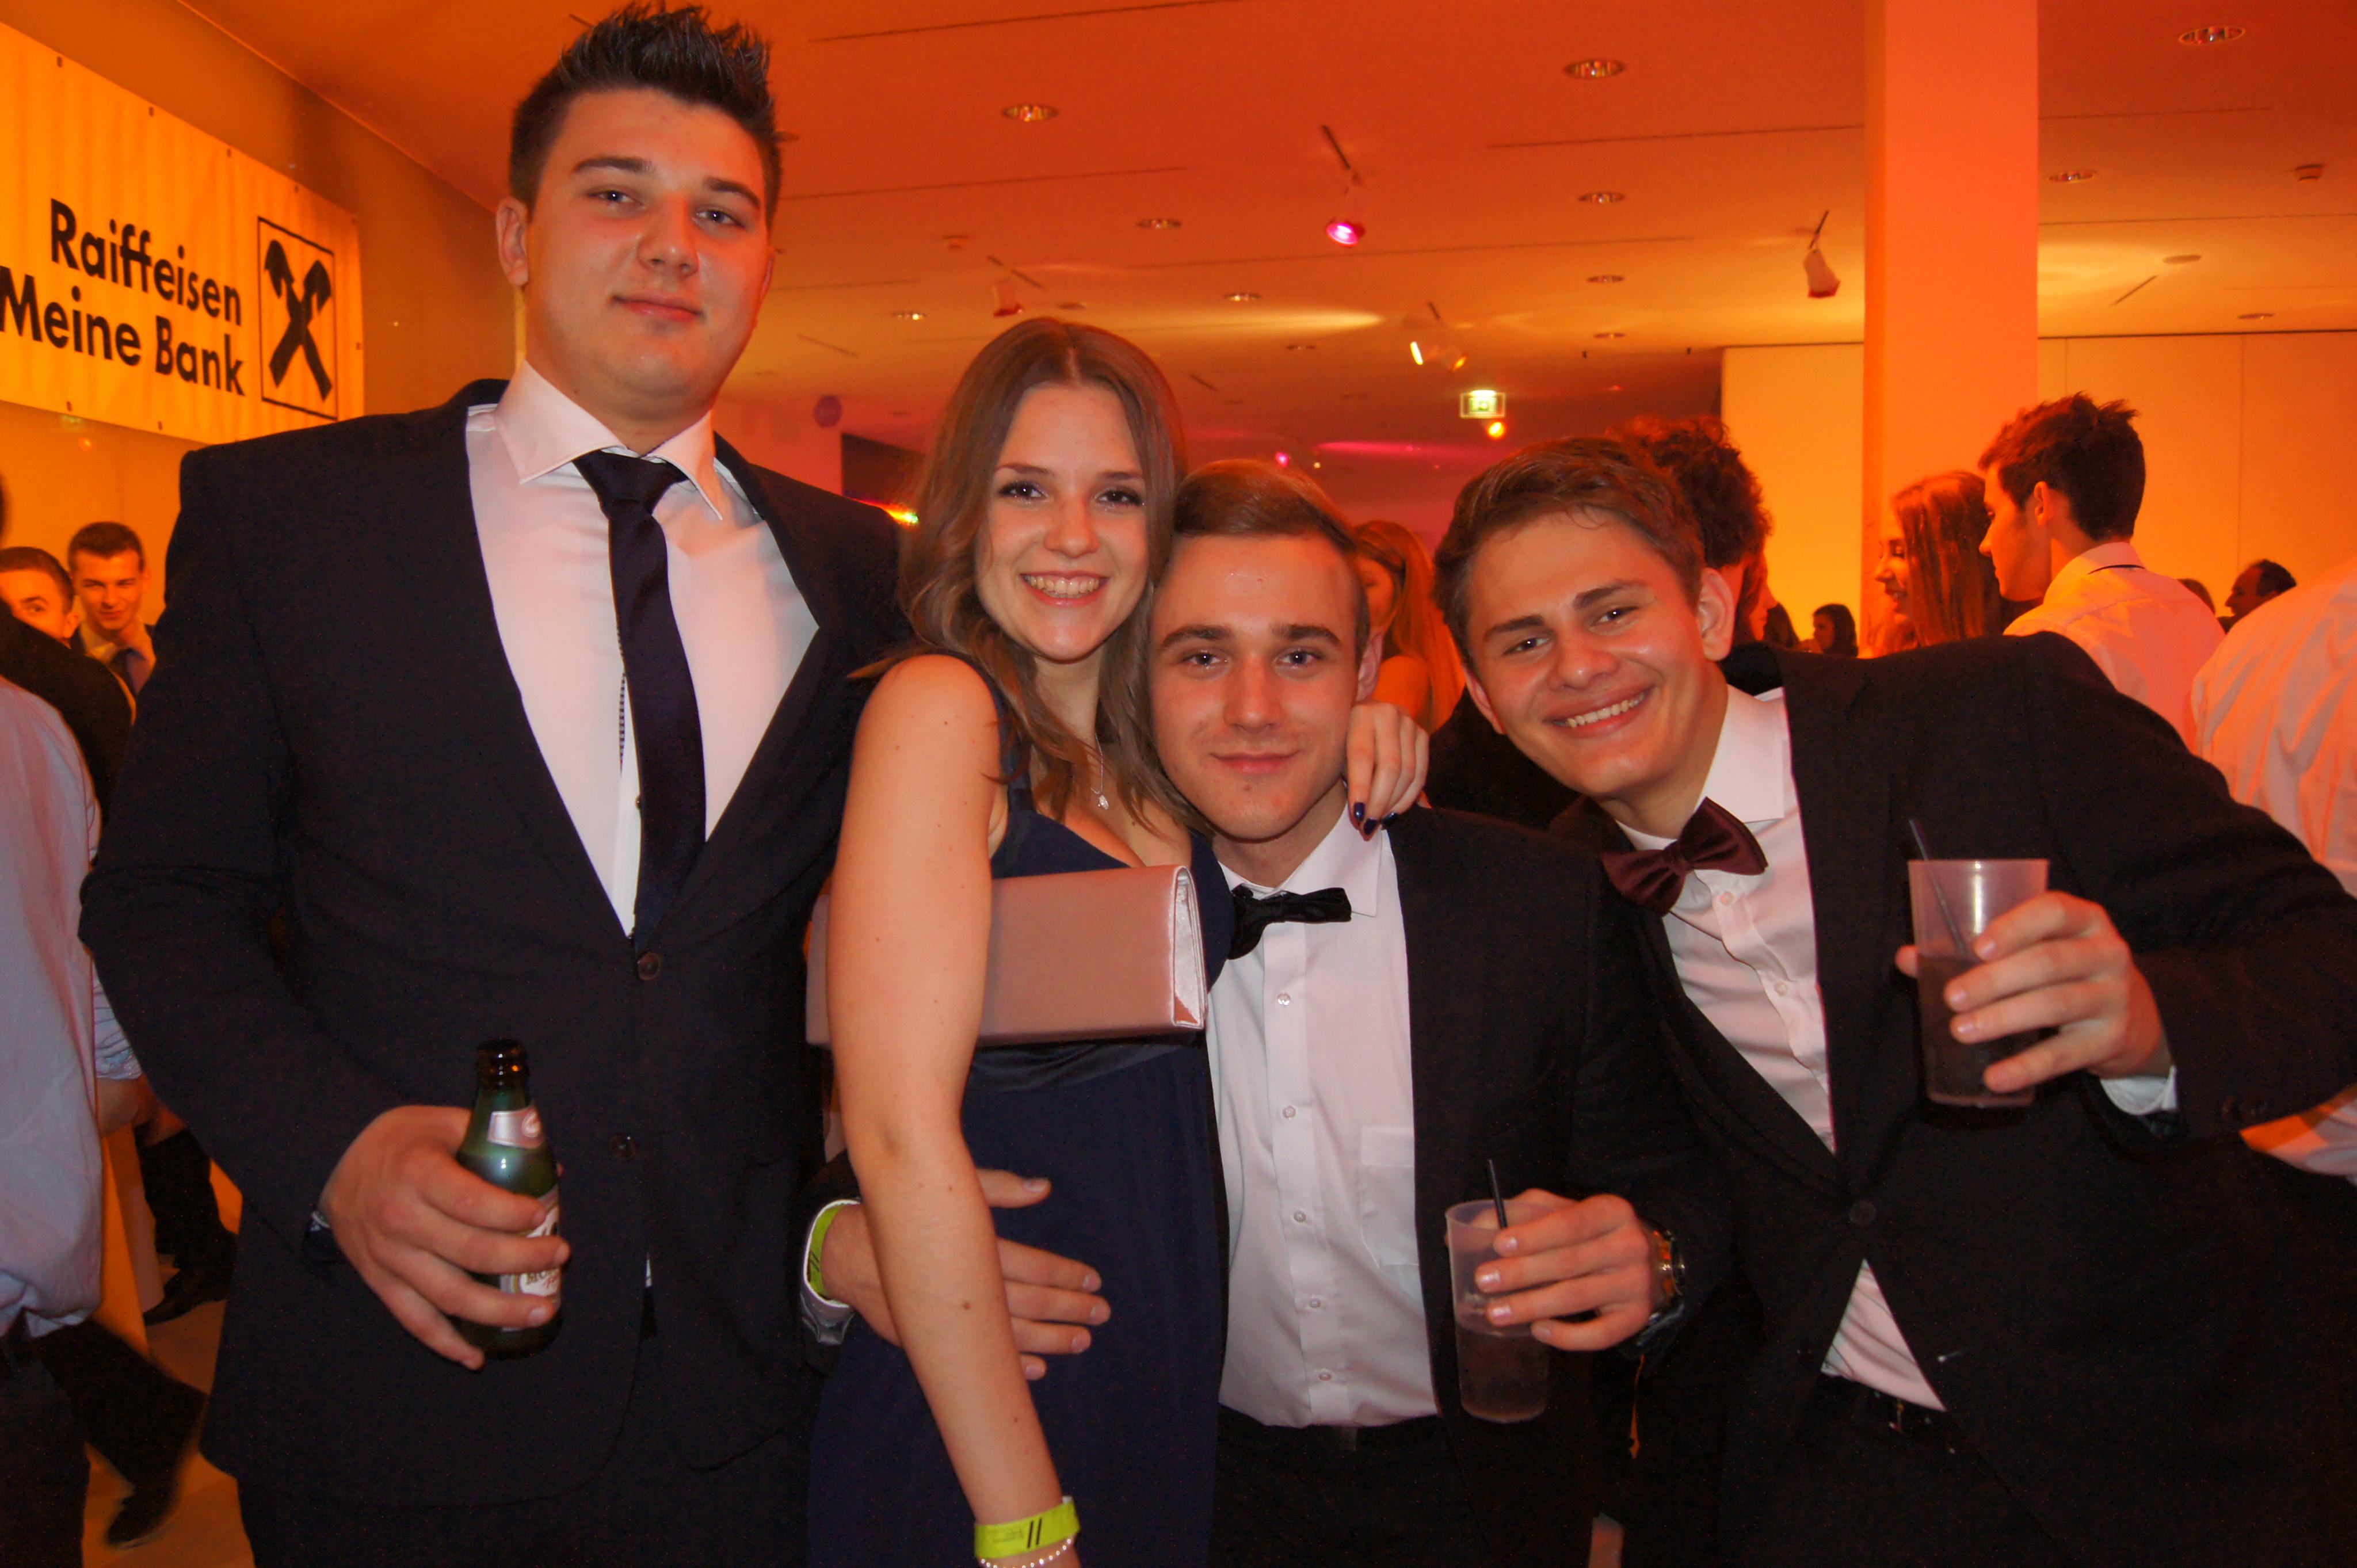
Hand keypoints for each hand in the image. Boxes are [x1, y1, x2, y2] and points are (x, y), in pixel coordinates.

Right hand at [318, 1105, 567, 1370]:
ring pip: (448, 1295)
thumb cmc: (401, 1142)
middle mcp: (400, 1219)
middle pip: (469, 1252)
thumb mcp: (444, 1122)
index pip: (470, 1201)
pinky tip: (476, 1356)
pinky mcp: (380, 1282)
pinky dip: (446, 1343)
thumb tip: (552, 1170)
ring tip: (542, 1310)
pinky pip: (414, 1320)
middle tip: (560, 1256)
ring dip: (499, 1310)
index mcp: (417, 1174)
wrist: (332, 1166)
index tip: (542, 1214)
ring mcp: (388, 1257)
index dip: (511, 1212)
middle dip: (523, 1259)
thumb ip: (495, 1141)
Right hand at [820, 1170, 1108, 1380]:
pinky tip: (1035, 1371)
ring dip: (1048, 1341)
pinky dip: (1008, 1366)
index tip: (1093, 1280)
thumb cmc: (903, 1214)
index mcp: (972, 1248)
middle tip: (1100, 1314)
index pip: (1031, 1266)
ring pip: (1008, 1335)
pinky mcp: (930, 1338)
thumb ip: (997, 1187)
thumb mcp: (947, 1189)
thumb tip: (1043, 1188)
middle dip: (1067, 1309)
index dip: (1065, 1274)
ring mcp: (947, 1318)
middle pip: (1027, 1303)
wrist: (843, 1252)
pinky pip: (975, 1357)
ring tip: (1080, 1341)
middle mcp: (963, 1287)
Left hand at [1344, 701, 1428, 831]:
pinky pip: (1421, 774)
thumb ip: (1348, 777)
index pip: (1362, 756)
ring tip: (1378, 822)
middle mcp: (1388, 713)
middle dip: (1379, 802)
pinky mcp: (1422, 735)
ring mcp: (1409, 722)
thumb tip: (1359, 816)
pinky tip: (1394, 813)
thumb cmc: (1341, 742)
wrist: (1361, 719)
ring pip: (1408, 773)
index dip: (1361, 789)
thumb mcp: (1338, 755)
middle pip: (1390, 766)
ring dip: (1393, 804)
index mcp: (1360, 713)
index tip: (1357, 817)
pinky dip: (1409, 798)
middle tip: (1367, 827)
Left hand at [1473, 1190, 1659, 1351]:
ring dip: (1533, 1306)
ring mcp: (1636, 1283)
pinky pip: (1600, 1333)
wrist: (1647, 1261)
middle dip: (1522, 1273)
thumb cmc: (1590, 1233)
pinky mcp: (1636, 1317)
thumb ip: (1522, 1213)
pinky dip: (1567, 1336)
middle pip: (1569, 1262)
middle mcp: (1630, 1245)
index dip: (1535, 1235)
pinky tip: (1538, 1330)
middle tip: (1483, 1281)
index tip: (1498, 1244)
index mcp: (1612, 1211)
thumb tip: (1473, 1229)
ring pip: (1578, 1297)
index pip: (1571, 1222)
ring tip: (1496, 1313)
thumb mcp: (1560, 1211)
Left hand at [1896, 890, 2169, 1094]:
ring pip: (2056, 1004)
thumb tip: (1907, 958)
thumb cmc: (2063, 972)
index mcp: (2085, 920)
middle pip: (2050, 962)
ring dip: (2004, 1019)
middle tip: (1952, 998)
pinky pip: (2065, 1055)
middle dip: (1996, 980)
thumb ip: (1973, 951)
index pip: (2055, 911)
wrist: (2135, 1016)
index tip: (1978, 947)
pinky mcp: (2111, 1039)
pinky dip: (2027, 1068)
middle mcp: (2107, 953)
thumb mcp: (2033, 951)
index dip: (2016, 927)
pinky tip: (1995, 1076)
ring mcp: (2114, 996)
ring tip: (1962, 1031)